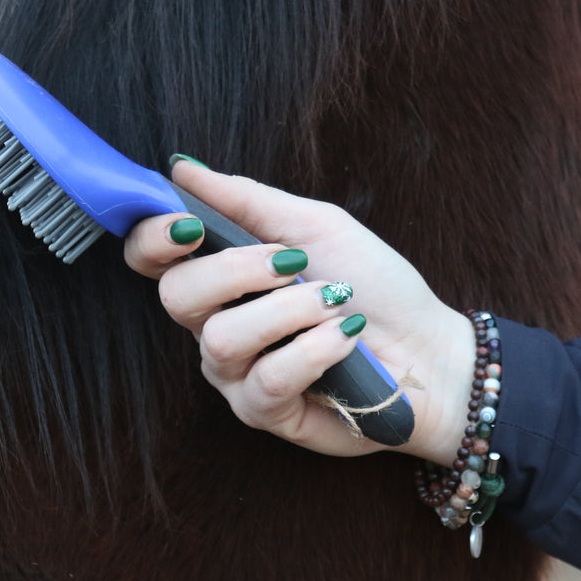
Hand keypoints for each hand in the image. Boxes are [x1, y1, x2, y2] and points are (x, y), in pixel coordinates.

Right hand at [123, 160, 474, 464]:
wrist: (430, 349)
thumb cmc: (375, 285)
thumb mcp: (314, 226)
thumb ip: (245, 200)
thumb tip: (181, 167)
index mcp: (219, 278)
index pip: (150, 259)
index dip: (152, 239)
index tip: (190, 224)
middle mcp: (214, 326)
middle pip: (177, 296)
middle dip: (236, 270)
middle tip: (294, 263)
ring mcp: (235, 374)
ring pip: (222, 339)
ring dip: (289, 311)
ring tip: (335, 303)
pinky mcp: (264, 413)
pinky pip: (267, 379)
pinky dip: (314, 350)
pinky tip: (346, 339)